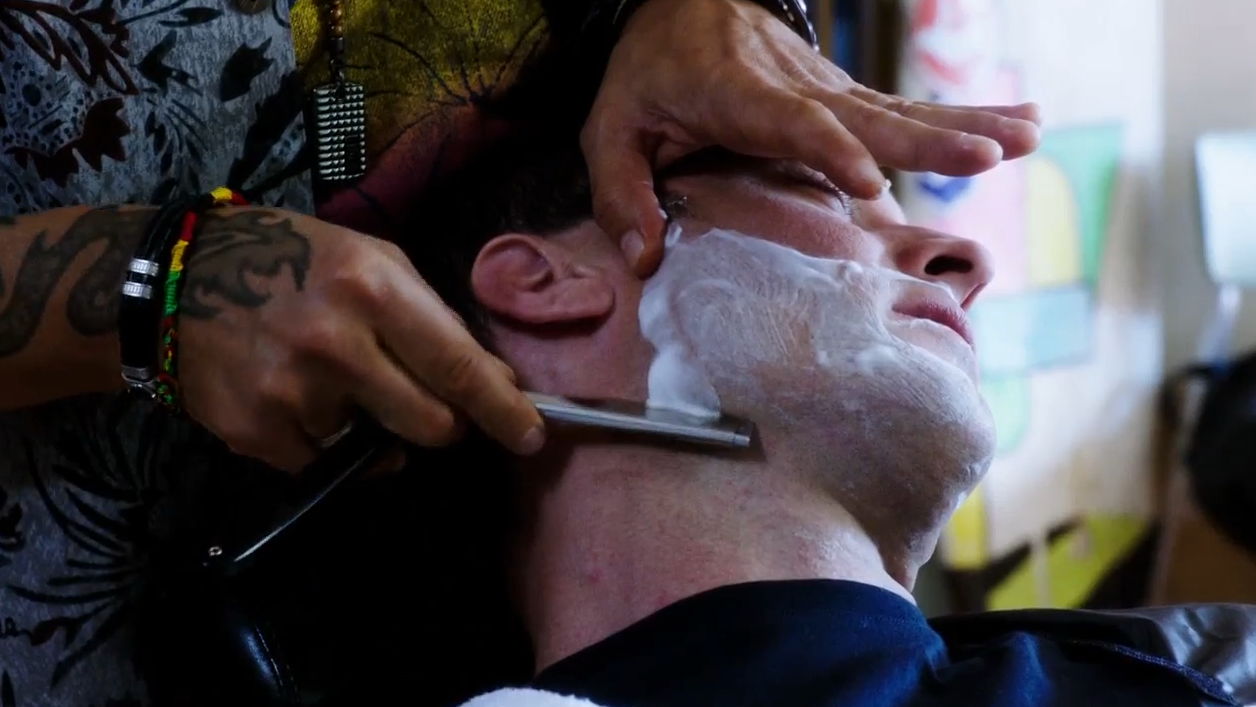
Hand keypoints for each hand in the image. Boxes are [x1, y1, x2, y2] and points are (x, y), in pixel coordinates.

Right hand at [176, 207, 544, 471]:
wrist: (175, 281)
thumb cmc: (292, 260)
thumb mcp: (370, 259)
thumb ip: (430, 318)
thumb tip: (492, 382)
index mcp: (374, 291)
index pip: (458, 368)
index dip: (502, 409)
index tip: (531, 436)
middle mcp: (336, 346)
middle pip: (431, 426)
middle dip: (441, 423)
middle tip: (417, 396)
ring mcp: (294, 396)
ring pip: (378, 451)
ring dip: (373, 428)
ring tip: (333, 381)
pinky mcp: (258, 434)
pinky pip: (325, 463)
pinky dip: (324, 441)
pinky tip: (297, 397)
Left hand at [583, 0, 1041, 275]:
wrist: (686, 3)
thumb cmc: (649, 73)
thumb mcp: (611, 127)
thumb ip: (621, 192)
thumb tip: (646, 258)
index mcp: (733, 92)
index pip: (788, 121)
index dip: (830, 149)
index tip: (871, 183)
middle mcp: (793, 86)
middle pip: (864, 115)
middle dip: (925, 140)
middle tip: (985, 158)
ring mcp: (826, 87)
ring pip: (898, 108)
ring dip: (963, 124)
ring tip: (1027, 137)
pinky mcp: (845, 96)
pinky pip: (905, 110)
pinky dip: (964, 115)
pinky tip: (1022, 120)